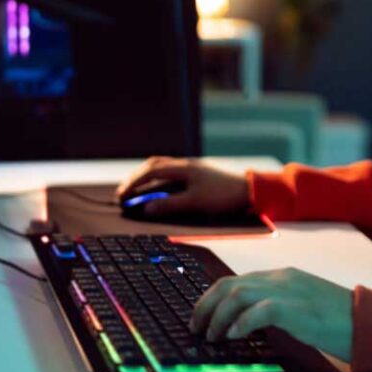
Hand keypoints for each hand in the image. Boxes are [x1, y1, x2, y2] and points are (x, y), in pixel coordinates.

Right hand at [115, 156, 249, 216]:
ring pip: (164, 168)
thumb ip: (169, 205)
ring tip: (137, 191)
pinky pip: (173, 173)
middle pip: (154, 166)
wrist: (250, 190)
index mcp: (183, 167)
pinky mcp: (199, 174)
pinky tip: (160, 190)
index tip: (122, 195)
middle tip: (124, 193)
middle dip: (137, 178)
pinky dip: (160, 180)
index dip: (134, 183)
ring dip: (148, 178)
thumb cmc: (223, 195)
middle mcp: (186, 164)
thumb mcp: (194, 203)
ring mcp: (193, 168)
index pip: (151, 171)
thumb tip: (146, 207)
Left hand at [190, 268, 352, 361]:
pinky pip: (259, 310)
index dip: (212, 297)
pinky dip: (241, 322)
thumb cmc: (338, 319)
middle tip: (196, 327)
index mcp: (282, 276)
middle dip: (206, 305)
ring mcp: (288, 290)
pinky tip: (235, 335)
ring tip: (212, 335)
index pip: (236, 279)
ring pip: (237, 294)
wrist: (367, 319)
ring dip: (218, 316)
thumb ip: (276, 306)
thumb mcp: (301, 306)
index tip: (201, 315)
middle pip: (229, 283)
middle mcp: (281, 278)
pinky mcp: (295, 308)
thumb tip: (245, 322)